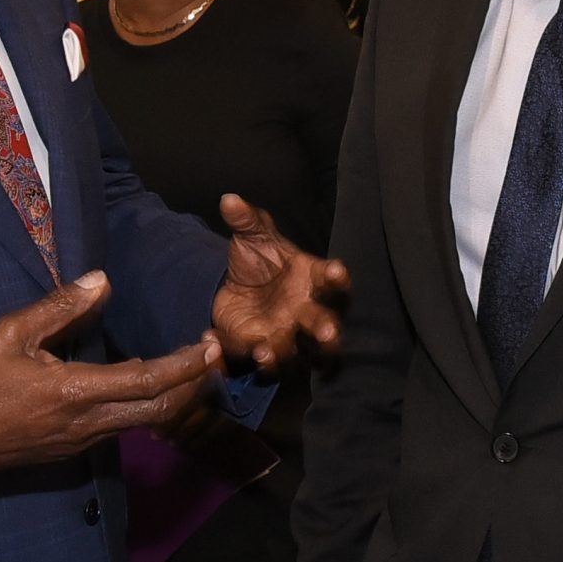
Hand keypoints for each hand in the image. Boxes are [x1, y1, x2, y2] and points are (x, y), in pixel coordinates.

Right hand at [0, 270, 222, 478]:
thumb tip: (102, 280)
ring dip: (176, 396)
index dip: (184, 365)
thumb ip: (60, 307)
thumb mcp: (12, 333)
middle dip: (194, 383)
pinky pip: (125, 427)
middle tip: (214, 354)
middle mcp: (88, 422)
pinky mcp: (78, 448)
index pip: (146, 380)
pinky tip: (154, 382)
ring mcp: (85, 440)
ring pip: (146, 422)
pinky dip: (150, 406)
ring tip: (194, 365)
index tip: (209, 346)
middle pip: (160, 409)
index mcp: (75, 391)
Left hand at [212, 194, 350, 372]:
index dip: (337, 277)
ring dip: (282, 355)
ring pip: (295, 354)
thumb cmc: (259, 260)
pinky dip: (244, 356)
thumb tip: (228, 199)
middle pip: (323, 325)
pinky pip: (259, 362)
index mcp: (310, 278)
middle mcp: (305, 311)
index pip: (331, 279)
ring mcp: (286, 335)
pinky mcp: (260, 350)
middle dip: (328, 331)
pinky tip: (223, 344)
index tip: (339, 272)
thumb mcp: (252, 236)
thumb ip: (246, 220)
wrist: (235, 287)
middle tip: (329, 333)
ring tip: (266, 351)